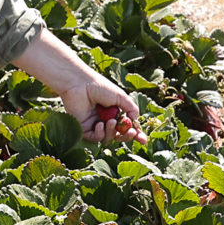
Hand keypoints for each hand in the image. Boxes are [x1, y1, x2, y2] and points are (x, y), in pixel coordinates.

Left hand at [13, 29, 146, 143]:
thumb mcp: (120, 97)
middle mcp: (105, 120)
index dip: (135, 134)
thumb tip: (136, 122)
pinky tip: (99, 124)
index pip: (127, 127)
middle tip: (130, 132)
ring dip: (112, 132)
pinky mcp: (83, 128)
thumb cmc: (100, 87)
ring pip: (108, 138)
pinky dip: (100, 133)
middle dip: (126, 136)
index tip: (143, 139)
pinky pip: (95, 138)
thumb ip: (131, 109)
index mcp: (114, 112)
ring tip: (111, 121)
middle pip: (118, 135)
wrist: (80, 84)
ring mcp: (94, 125)